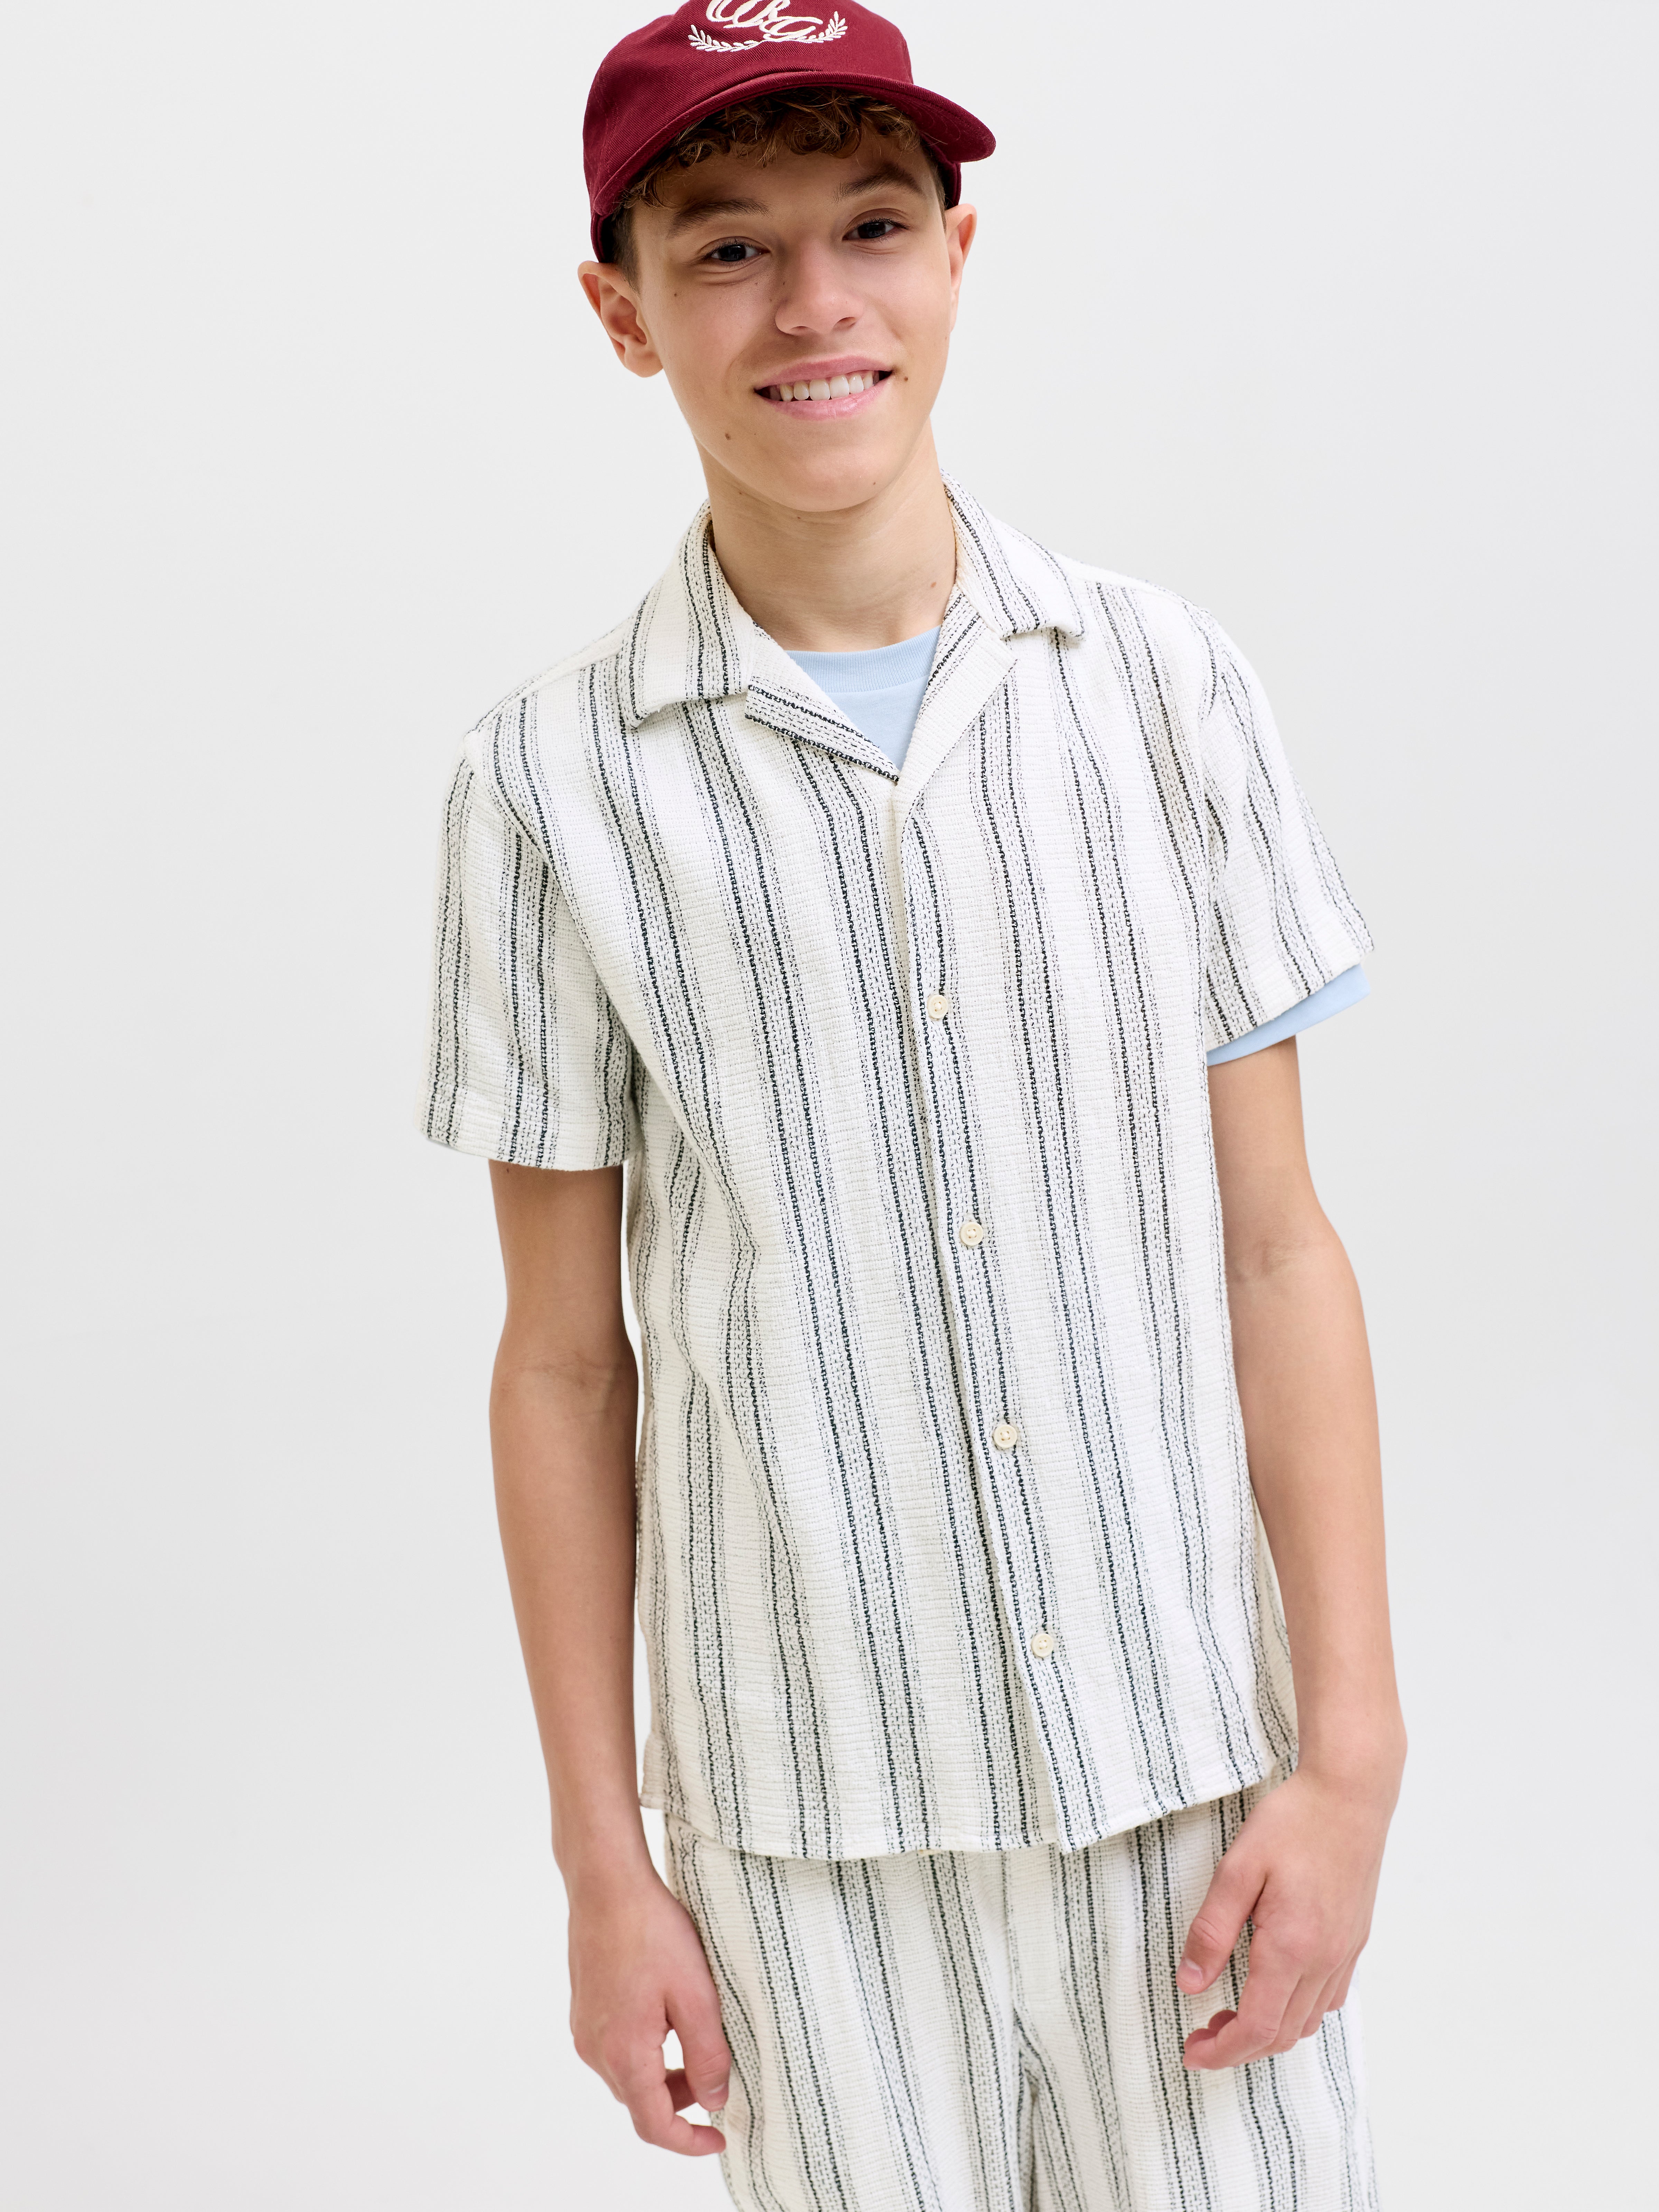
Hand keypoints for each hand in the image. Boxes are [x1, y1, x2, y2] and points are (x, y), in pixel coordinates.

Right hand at [567, 1867, 730, 2154]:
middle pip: (640, 2101)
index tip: (719, 2137)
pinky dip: (645, 2052)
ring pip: (628, 2075)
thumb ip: (707, 2054)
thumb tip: (715, 2100)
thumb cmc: (651, 1931)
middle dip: (680, 2103)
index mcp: (624, 2053)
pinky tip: (667, 2018)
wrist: (607, 1885)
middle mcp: (596, 2050)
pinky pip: (616, 2049)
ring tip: (696, 2043)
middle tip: (717, 2077)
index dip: (688, 2142)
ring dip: (663, 2076)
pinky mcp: (584, 2009)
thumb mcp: (696, 1995)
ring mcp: (585, 2029)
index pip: (654, 2125)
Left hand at [1177, 1760, 1397, 2069]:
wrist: (1349, 1794)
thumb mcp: (1238, 1868)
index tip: (1192, 2052)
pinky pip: (1328, 1998)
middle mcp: (1324, 1960)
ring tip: (1231, 2016)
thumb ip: (1212, 1930)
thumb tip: (1190, 1982)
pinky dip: (1297, 2011)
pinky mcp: (1354, 1940)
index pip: (1257, 2026)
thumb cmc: (1293, 1823)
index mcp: (1292, 1946)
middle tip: (1202, 2037)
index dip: (1222, 2051)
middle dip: (1239, 2048)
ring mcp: (1344, 1952)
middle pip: (1282, 2033)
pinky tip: (1275, 1990)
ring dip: (1269, 2031)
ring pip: (1307, 2021)